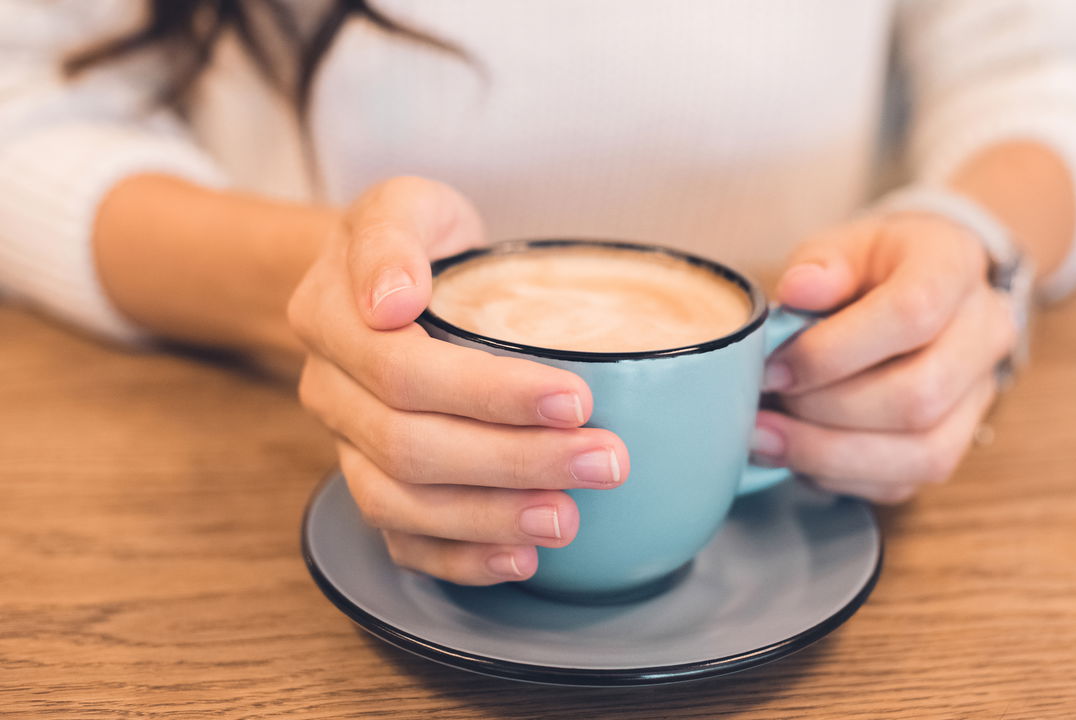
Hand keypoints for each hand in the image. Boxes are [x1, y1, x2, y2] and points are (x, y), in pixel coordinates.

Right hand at [288, 177, 628, 583]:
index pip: (405, 370)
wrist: (389, 282)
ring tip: (569, 518)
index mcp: (330, 320)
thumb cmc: (416, 242)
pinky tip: (521, 558)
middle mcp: (330, 392)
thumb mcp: (405, 205)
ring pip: (402, 504)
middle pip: (411, 448)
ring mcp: (347, 447)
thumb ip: (393, 237)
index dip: (490, 393)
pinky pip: (402, 541)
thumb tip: (392, 300)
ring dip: (492, 518)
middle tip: (604, 462)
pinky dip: (461, 559)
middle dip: (515, 462)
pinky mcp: (374, 485)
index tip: (575, 398)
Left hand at [752, 212, 1015, 503]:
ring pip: (923, 453)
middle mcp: (984, 334)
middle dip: (826, 409)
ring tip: (767, 439)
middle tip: (765, 403)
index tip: (774, 366)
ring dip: (831, 455)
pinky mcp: (955, 442)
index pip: (913, 313)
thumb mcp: (845, 244)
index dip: (834, 350)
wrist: (922, 285)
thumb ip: (822, 263)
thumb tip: (798, 291)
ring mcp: (978, 395)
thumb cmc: (875, 265)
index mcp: (955, 267)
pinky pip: (905, 482)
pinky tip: (797, 455)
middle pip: (919, 395)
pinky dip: (841, 476)